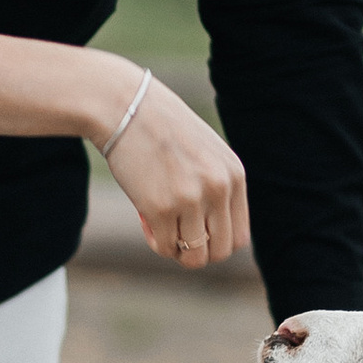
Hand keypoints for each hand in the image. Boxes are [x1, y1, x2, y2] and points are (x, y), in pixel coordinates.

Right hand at [103, 72, 248, 269]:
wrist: (123, 105)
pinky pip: (165, 247)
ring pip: (194, 256)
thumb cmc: (160, 127)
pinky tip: (144, 219)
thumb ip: (217, 184)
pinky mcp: (159, 207)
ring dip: (176, 249)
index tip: (196, 231)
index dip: (216, 242)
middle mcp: (218, 188)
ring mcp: (190, 199)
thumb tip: (211, 231)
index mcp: (234, 175)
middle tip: (177, 233)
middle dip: (197, 251)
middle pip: (220, 251)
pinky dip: (155, 241)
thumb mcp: (206, 151)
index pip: (239, 236)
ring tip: (160, 226)